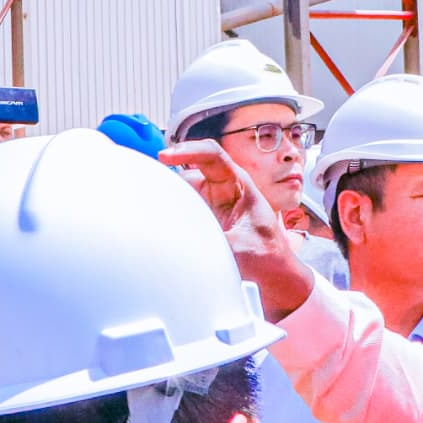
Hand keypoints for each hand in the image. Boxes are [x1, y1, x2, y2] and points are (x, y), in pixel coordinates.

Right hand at [159, 140, 316, 318]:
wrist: (274, 272)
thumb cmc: (267, 255)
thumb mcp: (240, 249)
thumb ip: (212, 244)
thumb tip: (181, 242)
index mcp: (239, 184)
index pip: (212, 155)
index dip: (188, 150)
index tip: (165, 156)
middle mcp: (223, 187)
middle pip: (190, 170)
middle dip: (169, 175)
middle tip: (148, 186)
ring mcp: (212, 201)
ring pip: (182, 189)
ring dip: (169, 196)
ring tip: (153, 207)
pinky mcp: (203, 216)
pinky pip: (182, 206)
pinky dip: (170, 211)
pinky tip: (160, 222)